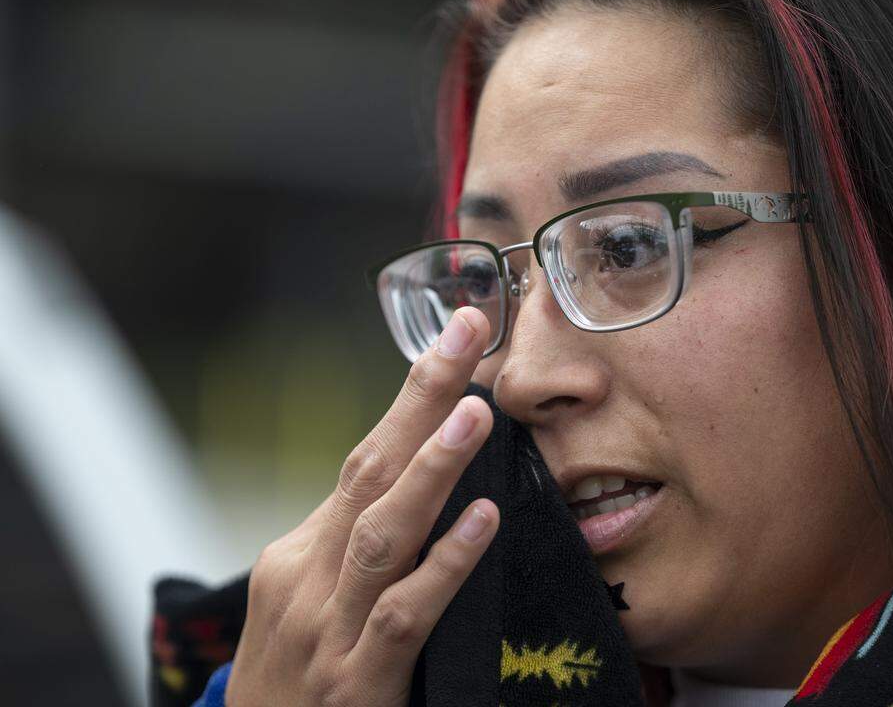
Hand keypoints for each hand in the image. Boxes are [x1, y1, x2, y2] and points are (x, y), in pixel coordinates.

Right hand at [225, 307, 499, 705]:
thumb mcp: (309, 604)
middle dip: (422, 398)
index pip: (366, 460)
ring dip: (431, 468)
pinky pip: (407, 614)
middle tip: (469, 335)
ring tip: (476, 412)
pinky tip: (483, 520)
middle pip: (370, 471)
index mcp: (299, 554)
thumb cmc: (294, 679)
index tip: (458, 337)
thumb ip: (357, 548)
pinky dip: (445, 564)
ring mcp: (330, 631)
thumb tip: (424, 483)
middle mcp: (308, 579)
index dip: (414, 397)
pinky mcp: (359, 685)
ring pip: (383, 533)